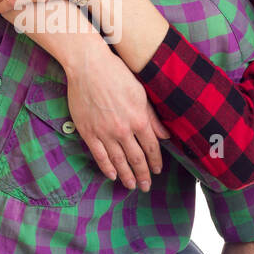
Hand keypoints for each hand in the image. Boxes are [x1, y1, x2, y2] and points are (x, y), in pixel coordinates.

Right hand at [65, 48, 169, 190]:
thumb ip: (153, 117)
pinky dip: (107, 167)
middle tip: (146, 186)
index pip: (151, 147)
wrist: (88, 66)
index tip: (157, 171)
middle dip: (143, 174)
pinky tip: (113, 175)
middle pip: (136, 158)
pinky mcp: (88, 132)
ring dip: (127, 175)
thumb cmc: (116, 74)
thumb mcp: (140, 93)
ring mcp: (104, 132)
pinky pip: (99, 155)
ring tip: (131, 185)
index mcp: (139, 119)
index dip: (155, 161)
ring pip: (118, 160)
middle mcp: (123, 129)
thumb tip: (165, 136)